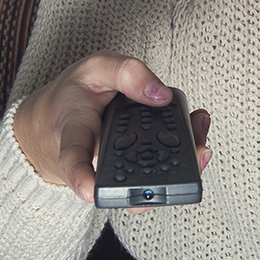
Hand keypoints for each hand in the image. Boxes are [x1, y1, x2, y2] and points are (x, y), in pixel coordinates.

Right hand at [12, 52, 210, 205]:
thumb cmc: (75, 96)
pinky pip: (156, 177)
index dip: (80, 177)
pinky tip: (199, 144)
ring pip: (144, 185)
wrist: (58, 121)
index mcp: (74, 135)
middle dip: (155, 181)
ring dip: (178, 171)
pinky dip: (181, 163)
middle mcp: (95, 163)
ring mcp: (116, 173)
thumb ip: (125, 73)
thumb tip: (160, 95)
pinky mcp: (133, 174)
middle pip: (122, 181)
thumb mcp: (93, 69)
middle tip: (191, 157)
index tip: (91, 191)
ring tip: (201, 148)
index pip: (72, 159)